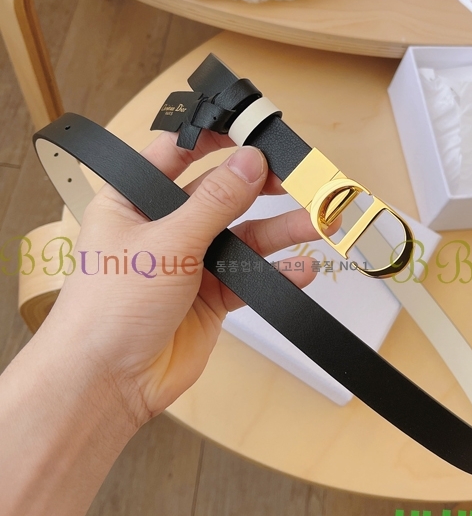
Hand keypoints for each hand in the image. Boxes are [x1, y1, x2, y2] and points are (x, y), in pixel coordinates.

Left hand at [39, 130, 322, 428]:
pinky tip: (300, 269)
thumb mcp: (166, 243)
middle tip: (297, 180)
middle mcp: (164, 227)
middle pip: (221, 195)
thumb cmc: (109, 309)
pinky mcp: (211, 296)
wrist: (109, 381)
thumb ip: (214, 203)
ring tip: (317, 222)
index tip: (251, 134)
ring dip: (280, 230)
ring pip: (243, 236)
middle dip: (260, 186)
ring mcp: (190, 262)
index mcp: (135, 200)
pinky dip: (275, 273)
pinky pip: (250, 276)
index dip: (214, 139)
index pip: (177, 153)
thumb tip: (249, 162)